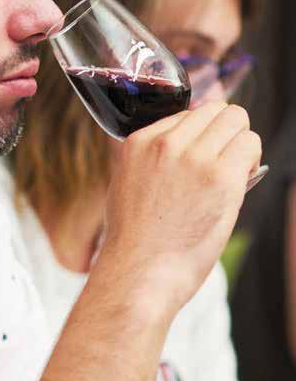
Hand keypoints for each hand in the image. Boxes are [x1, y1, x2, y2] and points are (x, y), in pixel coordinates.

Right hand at [102, 101, 260, 312]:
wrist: (139, 271)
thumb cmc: (137, 238)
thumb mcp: (129, 181)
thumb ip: (155, 157)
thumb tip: (193, 146)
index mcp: (139, 141)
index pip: (186, 114)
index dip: (201, 135)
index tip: (204, 156)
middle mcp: (165, 142)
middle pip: (215, 109)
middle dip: (226, 132)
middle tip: (226, 160)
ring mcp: (193, 157)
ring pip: (236, 119)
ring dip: (241, 143)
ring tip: (233, 171)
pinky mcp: (220, 177)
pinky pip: (249, 146)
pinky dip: (252, 160)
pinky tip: (240, 182)